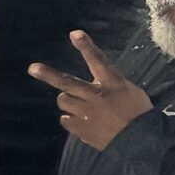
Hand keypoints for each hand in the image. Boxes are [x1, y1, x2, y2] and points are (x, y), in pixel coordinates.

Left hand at [29, 30, 152, 150]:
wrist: (141, 141)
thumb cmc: (137, 112)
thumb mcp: (128, 90)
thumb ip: (107, 83)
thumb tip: (92, 83)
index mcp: (112, 83)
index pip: (98, 61)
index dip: (86, 46)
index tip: (74, 33)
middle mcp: (96, 96)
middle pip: (67, 83)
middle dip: (48, 75)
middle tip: (32, 68)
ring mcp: (86, 113)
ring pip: (63, 100)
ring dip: (68, 100)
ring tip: (82, 106)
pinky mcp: (81, 129)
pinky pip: (65, 119)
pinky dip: (71, 119)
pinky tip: (84, 121)